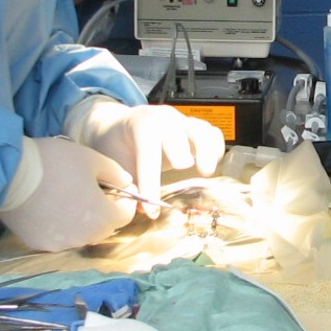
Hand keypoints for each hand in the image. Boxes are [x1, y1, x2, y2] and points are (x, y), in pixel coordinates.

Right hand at [0, 137, 134, 251]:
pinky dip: (60, 225)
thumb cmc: (54, 162)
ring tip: (69, 197)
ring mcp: (61, 244)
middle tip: (92, 189)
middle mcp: (85, 237)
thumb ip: (115, 172)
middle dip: (104, 210)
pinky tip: (49, 207)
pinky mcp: (40, 244)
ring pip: (82, 233)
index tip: (117, 186)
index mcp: (103, 217)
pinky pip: (59, 237)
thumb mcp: (91, 159)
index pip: (126, 214)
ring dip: (83, 219)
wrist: (9, 174)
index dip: (125, 199)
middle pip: (104, 226)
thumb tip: (126, 182)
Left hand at [68, 99, 223, 212]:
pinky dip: (215, 150)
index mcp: (141, 126)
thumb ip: (127, 186)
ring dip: (206, 152)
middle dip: (180, 153)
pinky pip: (213, 134)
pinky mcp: (195, 127)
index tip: (152, 210)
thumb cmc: (117, 147)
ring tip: (204, 172)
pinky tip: (208, 168)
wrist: (118, 127)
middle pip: (179, 135)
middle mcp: (165, 119)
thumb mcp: (115, 165)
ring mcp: (183, 121)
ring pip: (202, 132)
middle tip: (179, 170)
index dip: (150, 186)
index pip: (149, 157)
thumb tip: (144, 211)